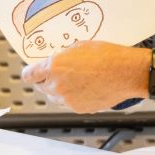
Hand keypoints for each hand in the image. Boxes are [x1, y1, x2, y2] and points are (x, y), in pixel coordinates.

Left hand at [21, 41, 151, 112]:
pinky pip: (69, 103)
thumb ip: (63, 56)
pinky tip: (86, 87)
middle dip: (47, 80)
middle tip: (61, 73)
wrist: (126, 72)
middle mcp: (57, 85)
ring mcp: (67, 99)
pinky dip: (73, 97)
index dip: (30, 73)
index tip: (32, 72)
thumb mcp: (80, 46)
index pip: (28, 75)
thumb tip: (58, 60)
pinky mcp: (78, 108)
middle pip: (40, 87)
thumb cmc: (108, 57)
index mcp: (54, 67)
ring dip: (60, 90)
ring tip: (77, 80)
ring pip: (54, 97)